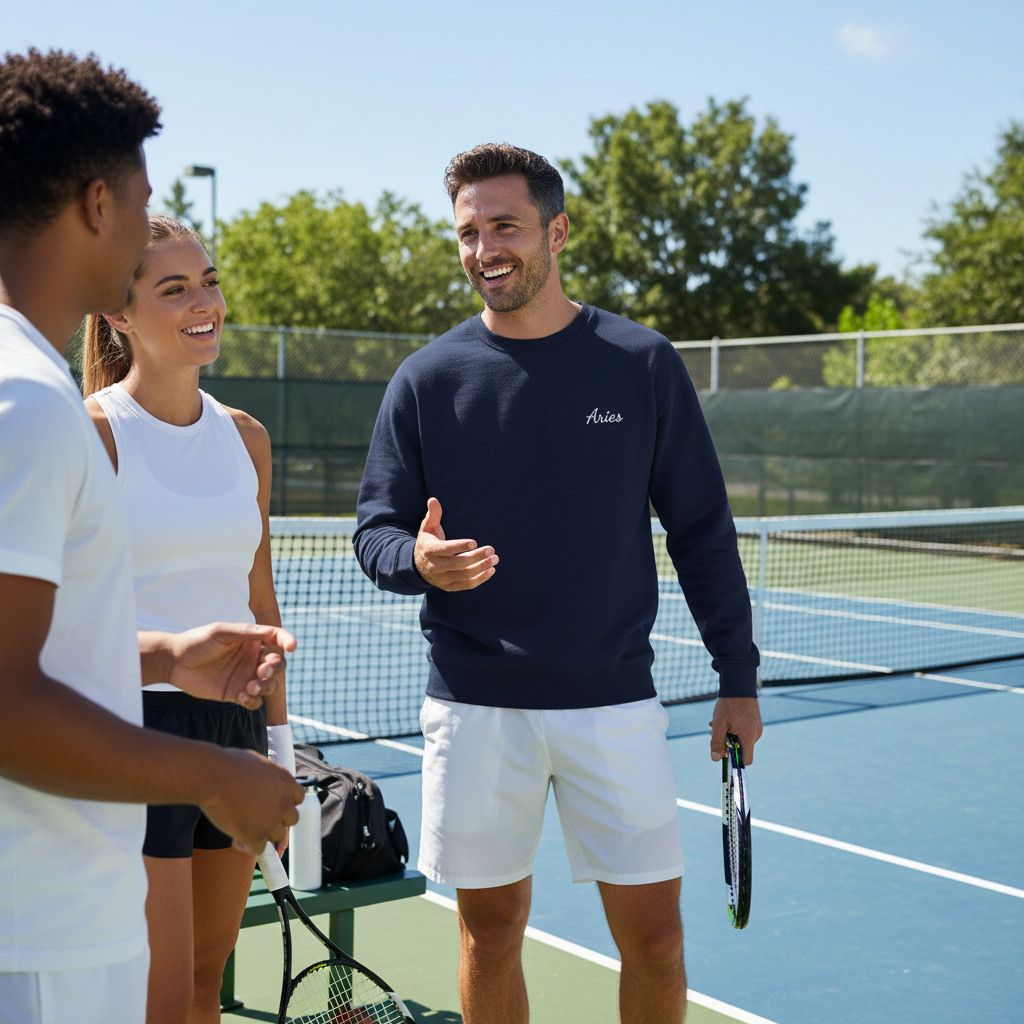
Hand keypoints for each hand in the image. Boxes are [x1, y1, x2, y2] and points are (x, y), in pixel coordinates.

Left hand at [165, 623, 297, 708]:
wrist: (173, 662)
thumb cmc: (197, 641)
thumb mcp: (222, 632)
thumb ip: (247, 632)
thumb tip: (271, 633)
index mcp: (252, 640)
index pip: (276, 639)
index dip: (287, 641)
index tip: (292, 647)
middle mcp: (252, 659)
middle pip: (277, 665)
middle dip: (275, 669)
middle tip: (262, 671)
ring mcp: (245, 677)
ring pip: (269, 685)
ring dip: (266, 686)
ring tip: (251, 687)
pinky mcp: (236, 694)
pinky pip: (254, 701)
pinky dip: (253, 700)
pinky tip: (242, 696)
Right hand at [200, 748, 302, 856]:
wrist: (213, 776)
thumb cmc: (228, 765)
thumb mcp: (258, 763)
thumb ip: (269, 777)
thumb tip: (267, 781)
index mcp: (286, 781)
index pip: (298, 798)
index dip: (286, 803)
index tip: (273, 805)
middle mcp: (284, 802)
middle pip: (291, 819)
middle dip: (277, 820)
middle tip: (258, 819)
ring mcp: (272, 821)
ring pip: (276, 835)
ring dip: (262, 834)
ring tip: (243, 828)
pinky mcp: (257, 836)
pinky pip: (258, 849)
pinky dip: (248, 847)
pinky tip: (235, 840)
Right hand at [413, 497, 497, 591]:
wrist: (417, 566)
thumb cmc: (427, 543)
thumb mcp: (427, 528)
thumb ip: (433, 515)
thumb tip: (433, 499)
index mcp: (429, 550)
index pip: (445, 549)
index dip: (460, 546)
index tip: (474, 542)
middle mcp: (435, 567)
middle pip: (458, 564)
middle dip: (477, 557)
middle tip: (491, 550)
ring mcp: (442, 579)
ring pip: (464, 576)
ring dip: (481, 568)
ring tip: (495, 559)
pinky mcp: (449, 587)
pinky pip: (466, 585)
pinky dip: (480, 580)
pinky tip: (491, 570)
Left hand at [710, 696, 762, 765]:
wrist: (739, 684)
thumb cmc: (728, 704)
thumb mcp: (719, 724)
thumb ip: (716, 742)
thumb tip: (715, 759)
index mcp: (749, 737)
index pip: (746, 760)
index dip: (734, 760)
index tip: (723, 752)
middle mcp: (756, 734)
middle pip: (742, 749)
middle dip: (727, 744)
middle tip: (713, 733)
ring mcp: (757, 727)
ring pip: (742, 739)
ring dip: (729, 735)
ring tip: (716, 723)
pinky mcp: (756, 721)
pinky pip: (745, 731)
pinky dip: (735, 729)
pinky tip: (725, 719)